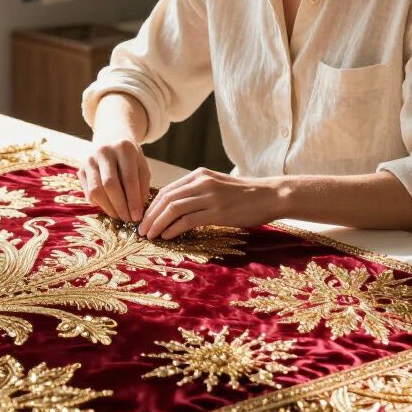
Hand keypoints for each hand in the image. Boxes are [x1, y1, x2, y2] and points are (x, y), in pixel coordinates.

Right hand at [79, 136, 150, 221]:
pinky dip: (99, 203)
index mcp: (124, 147)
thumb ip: (142, 184)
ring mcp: (89, 159)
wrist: (110, 136)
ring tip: (119, 215)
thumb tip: (138, 209)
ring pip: (96, 190)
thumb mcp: (141, 163)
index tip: (137, 216)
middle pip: (110, 185)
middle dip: (120, 206)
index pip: (129, 179)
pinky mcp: (81, 169)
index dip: (133, 200)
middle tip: (127, 219)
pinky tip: (109, 207)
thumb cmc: (129, 154)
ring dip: (108, 208)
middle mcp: (104, 151)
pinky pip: (88, 192)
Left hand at [138, 168, 282, 239]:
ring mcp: (210, 196)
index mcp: (199, 175)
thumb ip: (198, 191)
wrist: (270, 196)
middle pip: (166, 198)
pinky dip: (173, 229)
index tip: (145, 219)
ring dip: (158, 223)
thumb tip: (175, 207)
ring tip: (150, 235)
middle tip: (141, 230)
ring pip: (173, 209)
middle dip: (150, 215)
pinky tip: (167, 237)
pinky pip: (188, 220)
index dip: (152, 205)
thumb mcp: (217, 185)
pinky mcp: (217, 211)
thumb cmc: (244, 195)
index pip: (167, 189)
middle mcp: (202, 182)